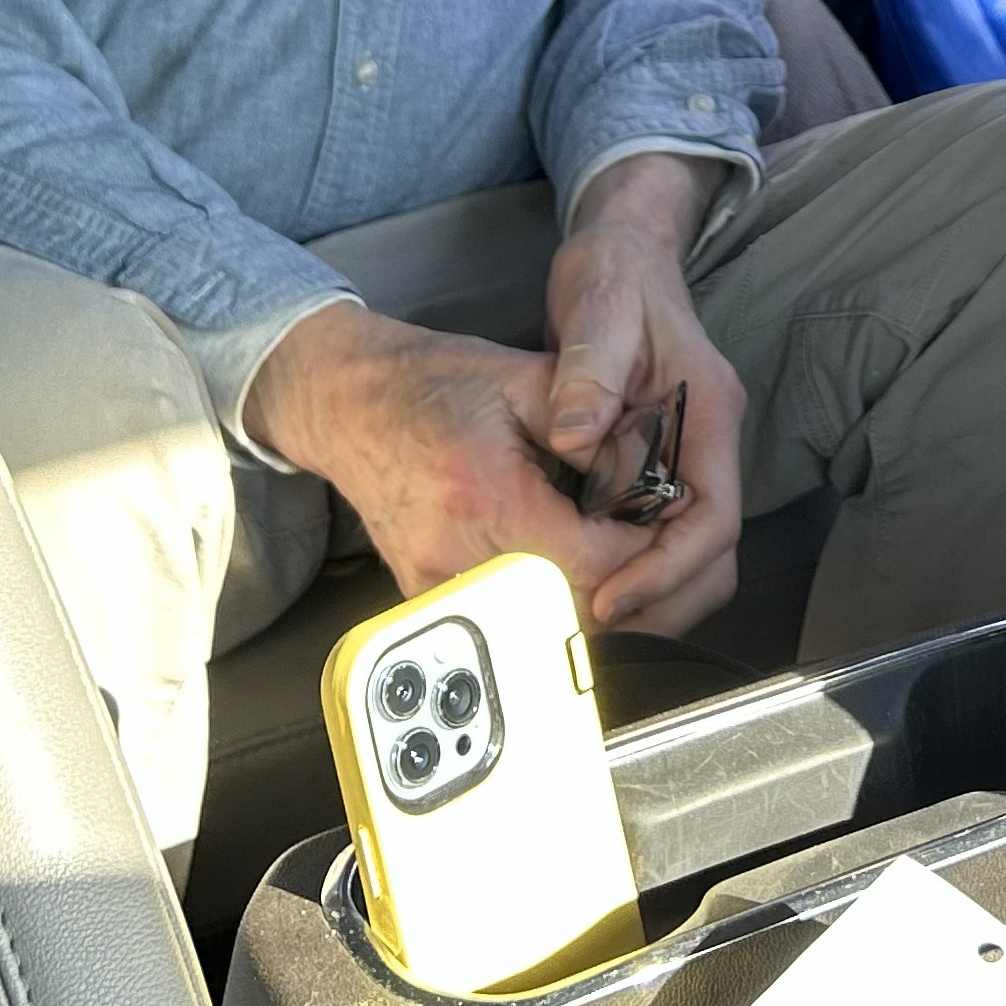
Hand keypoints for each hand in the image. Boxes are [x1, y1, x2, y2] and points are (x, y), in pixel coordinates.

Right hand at [241, 301, 653, 614]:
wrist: (348, 403)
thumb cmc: (433, 383)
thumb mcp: (524, 379)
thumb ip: (593, 428)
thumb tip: (650, 477)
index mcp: (488, 496)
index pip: (590, 563)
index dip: (639, 552)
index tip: (657, 524)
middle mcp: (457, 553)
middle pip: (571, 609)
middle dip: (621, 583)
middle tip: (640, 542)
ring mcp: (435, 585)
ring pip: (539, 626)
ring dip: (586, 600)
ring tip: (604, 551)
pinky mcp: (424, 597)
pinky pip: (503, 619)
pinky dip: (542, 601)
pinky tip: (558, 562)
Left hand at [542, 152, 749, 636]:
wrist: (622, 250)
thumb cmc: (614, 274)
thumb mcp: (598, 308)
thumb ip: (589, 372)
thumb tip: (573, 435)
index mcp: (711, 414)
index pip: (714, 519)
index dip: (667, 570)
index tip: (611, 598)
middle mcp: (708, 446)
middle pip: (710, 555)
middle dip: (660, 600)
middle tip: (591, 626)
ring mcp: (687, 458)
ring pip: (688, 554)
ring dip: (644, 592)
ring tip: (578, 611)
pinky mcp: (659, 464)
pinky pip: (656, 535)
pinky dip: (626, 566)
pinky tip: (575, 574)